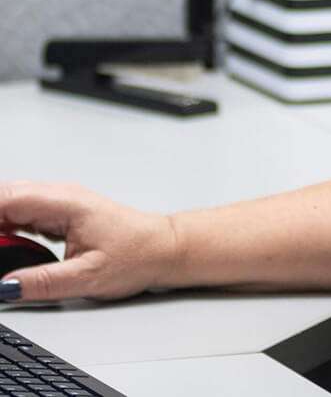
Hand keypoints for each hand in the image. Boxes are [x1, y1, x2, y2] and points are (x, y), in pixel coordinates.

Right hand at [0, 181, 177, 301]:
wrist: (162, 247)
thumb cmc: (137, 254)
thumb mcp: (87, 277)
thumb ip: (41, 283)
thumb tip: (5, 288)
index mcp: (66, 203)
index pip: (9, 199)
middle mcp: (62, 196)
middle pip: (7, 197)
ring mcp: (62, 203)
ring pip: (14, 204)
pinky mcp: (63, 214)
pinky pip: (25, 214)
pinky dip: (7, 227)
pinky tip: (4, 245)